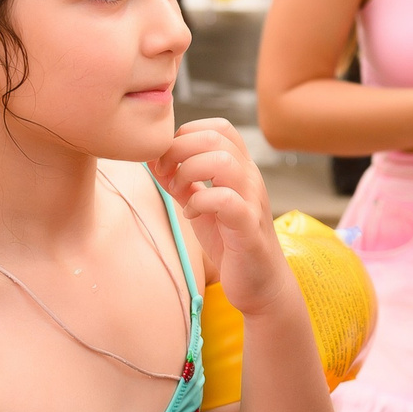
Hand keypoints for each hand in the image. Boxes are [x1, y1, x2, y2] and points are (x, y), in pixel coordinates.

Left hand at [150, 119, 293, 314]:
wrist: (260, 284)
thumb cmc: (230, 243)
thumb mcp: (200, 205)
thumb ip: (181, 182)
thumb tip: (152, 159)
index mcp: (239, 169)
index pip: (218, 127)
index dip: (186, 135)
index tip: (168, 161)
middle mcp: (249, 178)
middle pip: (215, 137)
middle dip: (179, 150)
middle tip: (166, 175)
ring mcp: (251, 200)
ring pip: (223, 161)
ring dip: (189, 172)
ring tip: (179, 193)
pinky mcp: (248, 227)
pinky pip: (226, 199)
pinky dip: (200, 201)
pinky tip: (192, 214)